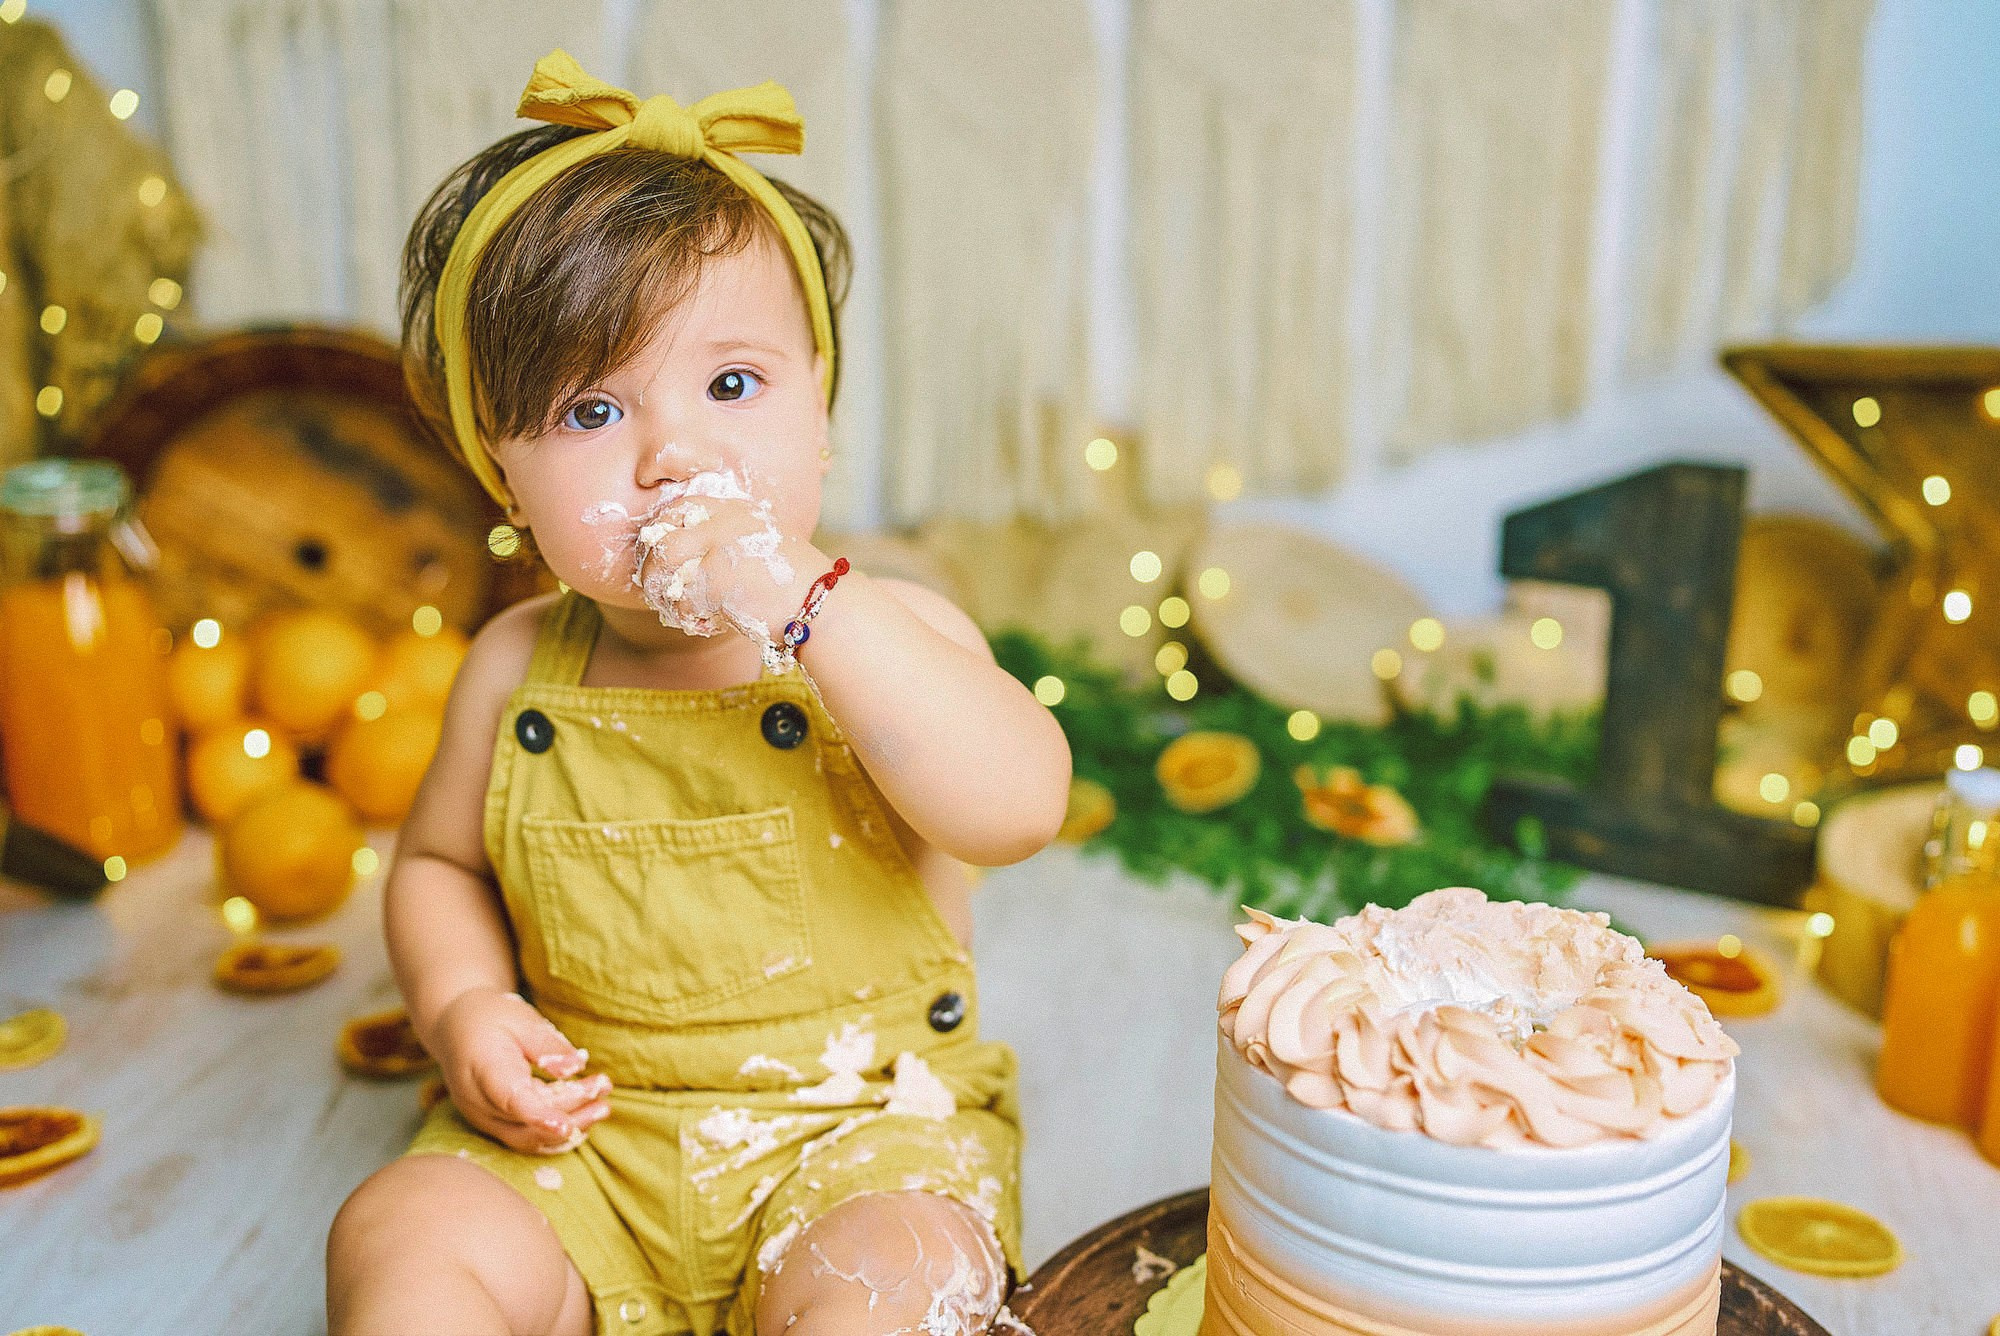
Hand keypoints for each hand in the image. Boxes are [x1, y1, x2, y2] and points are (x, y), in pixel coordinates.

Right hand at [426, 987, 610, 1154]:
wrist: (455, 1028)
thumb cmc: (489, 1017)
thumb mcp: (520, 1017)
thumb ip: (546, 1044)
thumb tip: (575, 1067)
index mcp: (482, 1069)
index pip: (511, 1100)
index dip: (540, 1116)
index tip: (566, 1125)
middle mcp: (477, 1101)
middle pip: (526, 1121)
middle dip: (571, 1110)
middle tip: (605, 1085)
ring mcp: (482, 1118)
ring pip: (526, 1138)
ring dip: (569, 1128)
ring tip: (603, 1106)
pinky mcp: (492, 1124)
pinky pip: (524, 1139)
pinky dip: (555, 1134)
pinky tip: (584, 1118)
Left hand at [632, 492, 817, 643]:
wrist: (819, 606)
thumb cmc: (790, 583)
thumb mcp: (758, 544)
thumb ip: (721, 540)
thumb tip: (669, 557)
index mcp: (734, 508)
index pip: (678, 508)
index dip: (662, 534)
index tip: (664, 559)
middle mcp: (724, 521)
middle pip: (662, 535)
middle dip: (651, 565)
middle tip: (657, 588)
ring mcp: (719, 548)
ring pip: (662, 564)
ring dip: (661, 592)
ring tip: (676, 610)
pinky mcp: (716, 580)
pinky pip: (680, 599)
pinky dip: (686, 617)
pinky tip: (705, 624)